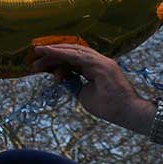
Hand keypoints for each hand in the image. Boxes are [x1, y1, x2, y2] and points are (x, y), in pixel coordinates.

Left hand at [30, 44, 153, 134]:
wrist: (127, 113)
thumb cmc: (109, 106)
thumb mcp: (83, 94)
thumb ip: (73, 84)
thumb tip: (61, 79)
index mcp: (95, 68)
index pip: (72, 59)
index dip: (56, 59)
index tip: (40, 63)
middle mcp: (99, 61)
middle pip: (71, 52)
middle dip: (53, 54)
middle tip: (35, 59)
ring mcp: (101, 61)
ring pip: (74, 50)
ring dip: (55, 51)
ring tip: (38, 52)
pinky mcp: (102, 65)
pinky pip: (78, 55)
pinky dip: (63, 53)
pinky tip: (49, 52)